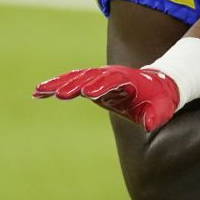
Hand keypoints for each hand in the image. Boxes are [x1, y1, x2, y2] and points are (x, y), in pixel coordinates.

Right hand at [33, 66, 179, 131]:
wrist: (157, 86)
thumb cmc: (160, 100)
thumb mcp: (162, 108)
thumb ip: (155, 115)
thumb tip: (151, 125)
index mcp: (128, 80)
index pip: (113, 81)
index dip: (100, 86)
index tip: (87, 93)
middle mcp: (111, 75)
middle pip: (90, 77)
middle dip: (75, 85)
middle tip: (59, 94)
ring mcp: (100, 77)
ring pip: (76, 77)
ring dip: (58, 83)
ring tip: (39, 91)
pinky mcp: (91, 82)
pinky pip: (71, 81)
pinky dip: (55, 85)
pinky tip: (38, 93)